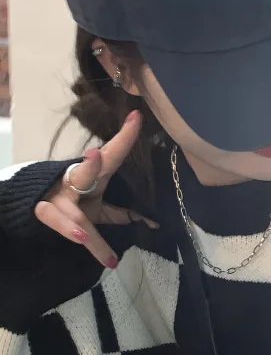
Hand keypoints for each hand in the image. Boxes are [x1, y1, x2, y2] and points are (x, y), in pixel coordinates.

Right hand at [34, 110, 157, 268]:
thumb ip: (120, 214)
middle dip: (90, 165)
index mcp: (91, 174)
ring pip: (70, 207)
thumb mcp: (97, 208)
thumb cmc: (72, 205)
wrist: (33, 206)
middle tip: (96, 154)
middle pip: (83, 172)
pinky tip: (82, 237)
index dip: (124, 138)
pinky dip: (69, 229)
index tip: (137, 117)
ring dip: (79, 216)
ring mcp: (56, 196)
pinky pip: (55, 219)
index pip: (111, 155)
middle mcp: (73, 180)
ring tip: (87, 231)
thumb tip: (152, 222)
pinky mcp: (44, 210)